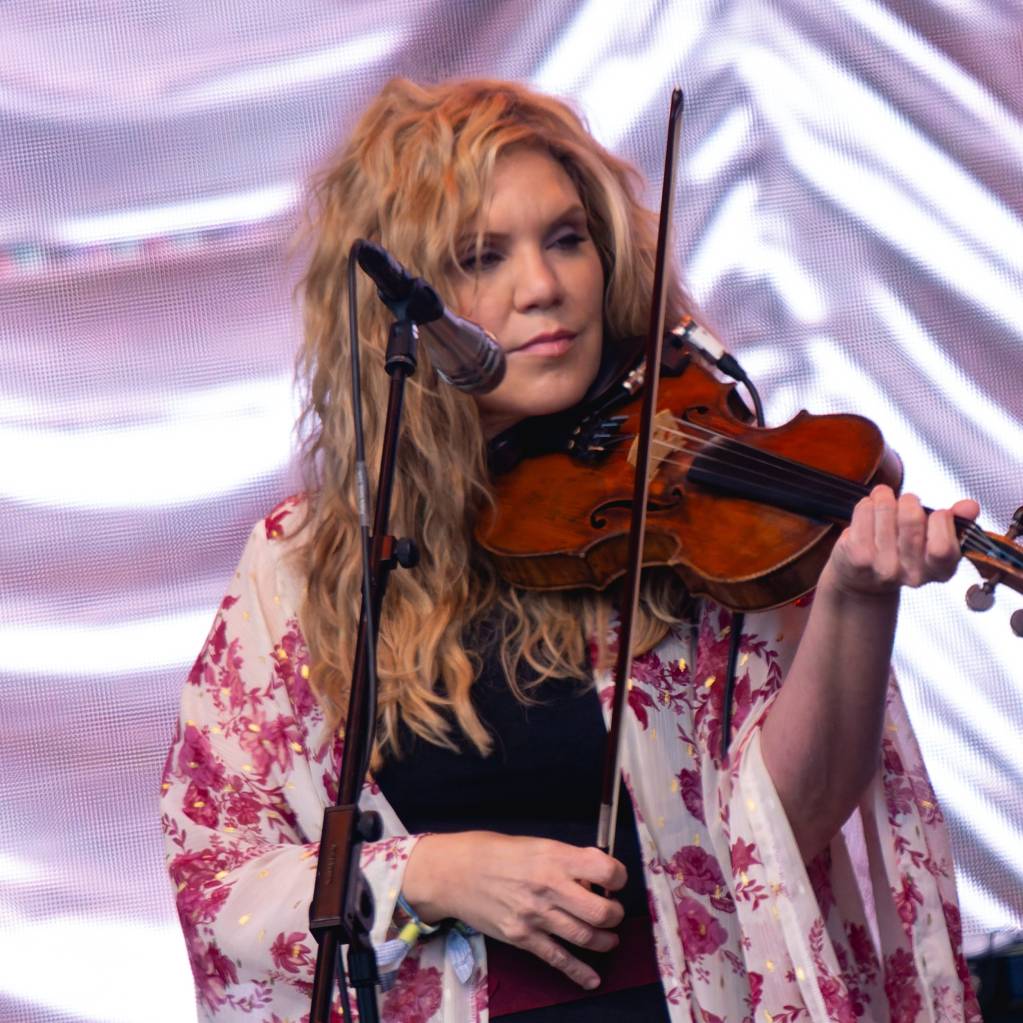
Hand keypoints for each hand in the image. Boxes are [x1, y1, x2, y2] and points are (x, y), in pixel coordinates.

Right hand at [401, 831, 625, 988]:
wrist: (452, 873)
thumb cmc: (491, 851)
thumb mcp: (534, 843)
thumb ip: (565, 858)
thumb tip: (594, 871)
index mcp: (553, 857)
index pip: (605, 870)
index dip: (619, 876)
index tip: (616, 880)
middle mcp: (548, 887)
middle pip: (601, 911)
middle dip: (615, 914)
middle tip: (612, 910)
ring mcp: (535, 916)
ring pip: (586, 937)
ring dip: (605, 940)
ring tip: (608, 937)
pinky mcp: (522, 938)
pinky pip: (558, 959)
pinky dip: (580, 972)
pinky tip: (592, 979)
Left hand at [823, 485, 978, 598]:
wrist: (863, 580)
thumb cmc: (903, 552)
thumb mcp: (936, 540)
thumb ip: (957, 522)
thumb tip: (970, 506)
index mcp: (940, 571)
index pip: (943, 545)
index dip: (940, 519)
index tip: (936, 513)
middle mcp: (912, 575)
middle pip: (911, 520)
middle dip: (909, 501)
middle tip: (905, 502)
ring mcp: (883, 568)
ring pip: (886, 510)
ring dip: (884, 498)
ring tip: (883, 501)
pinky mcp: (858, 557)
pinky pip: (863, 513)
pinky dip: (866, 505)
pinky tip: (868, 510)